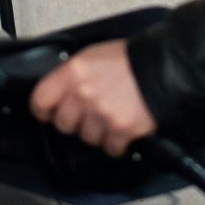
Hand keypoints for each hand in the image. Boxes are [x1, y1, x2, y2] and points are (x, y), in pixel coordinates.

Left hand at [28, 38, 157, 157]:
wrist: (163, 67)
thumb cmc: (129, 59)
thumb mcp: (93, 56)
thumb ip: (72, 75)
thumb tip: (59, 93)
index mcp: (73, 72)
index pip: (40, 100)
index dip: (43, 110)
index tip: (48, 113)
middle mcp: (83, 94)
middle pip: (63, 124)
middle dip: (75, 122)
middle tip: (89, 113)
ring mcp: (101, 113)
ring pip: (86, 138)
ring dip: (98, 132)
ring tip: (111, 116)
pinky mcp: (120, 129)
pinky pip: (109, 148)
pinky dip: (116, 143)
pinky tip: (123, 129)